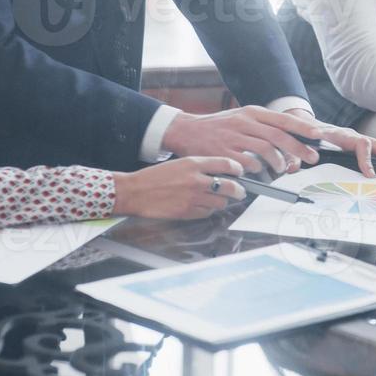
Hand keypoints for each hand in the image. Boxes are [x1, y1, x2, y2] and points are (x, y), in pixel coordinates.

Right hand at [112, 157, 246, 219]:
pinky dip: (208, 210)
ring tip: (219, 199)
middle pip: (230, 186)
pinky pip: (207, 213)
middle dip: (238, 190)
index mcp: (193, 163)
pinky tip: (203, 206)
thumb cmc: (155, 177)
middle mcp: (196, 180)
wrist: (136, 192)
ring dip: (222, 201)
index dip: (237, 168)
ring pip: (221, 202)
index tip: (240, 171)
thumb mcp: (180, 163)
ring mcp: (193, 197)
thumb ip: (200, 166)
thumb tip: (221, 172)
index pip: (226, 163)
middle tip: (240, 191)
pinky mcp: (188, 212)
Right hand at [161, 105, 324, 173]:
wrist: (187, 130)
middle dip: (298, 148)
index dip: (303, 128)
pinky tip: (259, 171)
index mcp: (252, 112)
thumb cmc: (220, 127)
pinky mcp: (223, 152)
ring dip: (279, 161)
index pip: (283, 119)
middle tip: (311, 159)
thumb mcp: (243, 118)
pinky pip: (247, 163)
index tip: (318, 135)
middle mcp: (245, 122)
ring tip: (283, 168)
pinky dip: (257, 168)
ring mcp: (234, 136)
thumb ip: (264, 128)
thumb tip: (291, 141)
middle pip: (278, 135)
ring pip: (265, 149)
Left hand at [288, 110, 375, 177]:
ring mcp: (359, 140)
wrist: (304, 126)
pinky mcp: (362, 146)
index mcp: (339, 135)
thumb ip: (294, 156)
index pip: (358, 144)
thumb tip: (292, 167)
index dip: (365, 159)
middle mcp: (352, 136)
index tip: (369, 175)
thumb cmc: (302, 136)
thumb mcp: (296, 145)